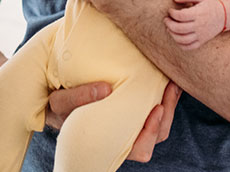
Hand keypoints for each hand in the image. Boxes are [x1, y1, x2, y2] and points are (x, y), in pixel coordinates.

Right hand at [44, 81, 180, 162]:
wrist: (57, 94)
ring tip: (172, 82)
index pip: (139, 149)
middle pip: (156, 137)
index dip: (151, 132)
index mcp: (108, 143)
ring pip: (160, 124)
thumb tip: (106, 88)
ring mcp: (130, 124)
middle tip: (170, 88)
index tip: (157, 109)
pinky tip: (165, 80)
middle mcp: (123, 137)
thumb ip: (78, 97)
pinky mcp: (133, 109)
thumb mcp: (61, 101)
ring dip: (170, 104)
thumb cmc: (60, 104)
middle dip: (167, 114)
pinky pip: (155, 109)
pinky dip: (163, 96)